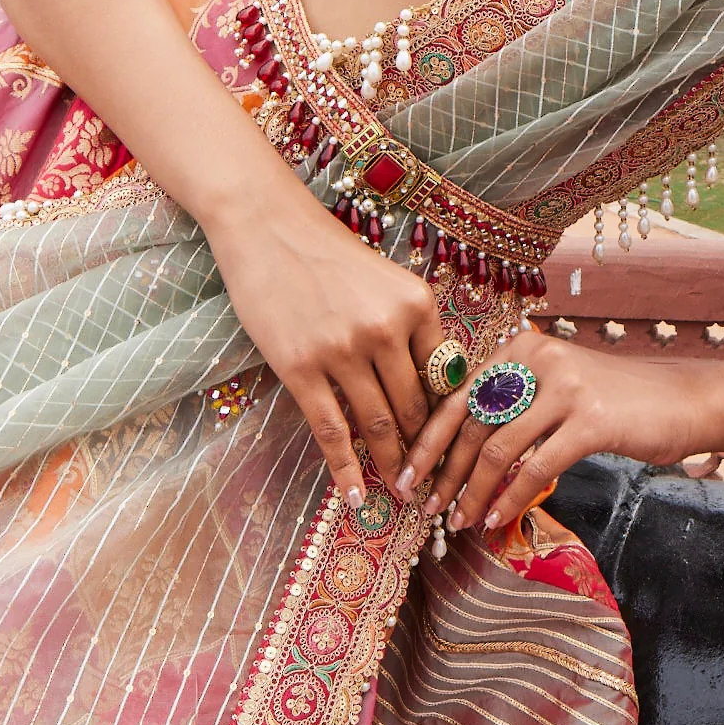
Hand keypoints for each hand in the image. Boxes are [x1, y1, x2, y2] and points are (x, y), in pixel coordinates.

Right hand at [207, 197, 445, 505]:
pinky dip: (344, 470)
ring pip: (377, 424)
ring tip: (398, 491)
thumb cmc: (330, 254)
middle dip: (424, 450)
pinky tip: (353, 497)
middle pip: (414, 407)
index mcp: (416, 304)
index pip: (445, 376)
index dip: (451, 418)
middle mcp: (385, 328)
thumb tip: (432, 387)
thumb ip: (410, 329)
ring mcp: (341, 350)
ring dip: (389, 464)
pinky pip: (330, 430)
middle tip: (430, 482)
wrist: (268, 227)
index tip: (455, 447)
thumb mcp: (387, 282)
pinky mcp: (299, 367)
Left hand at [398, 331, 702, 533]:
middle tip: (426, 507)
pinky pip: (534, 467)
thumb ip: (513, 405)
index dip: (427, 440)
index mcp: (522, 346)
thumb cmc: (614, 402)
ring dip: (472, 492)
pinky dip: (508, 497)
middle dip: (443, 472)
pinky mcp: (590, 419)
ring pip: (497, 448)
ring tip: (460, 521)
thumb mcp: (556, 388)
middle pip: (472, 423)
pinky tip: (496, 518)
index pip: (457, 396)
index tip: (406, 476)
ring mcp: (565, 386)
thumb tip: (456, 452)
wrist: (681, 402)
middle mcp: (538, 357)